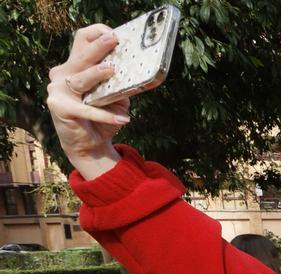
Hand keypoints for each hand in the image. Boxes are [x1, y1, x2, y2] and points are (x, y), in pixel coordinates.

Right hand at [46, 25, 128, 179]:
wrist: (90, 145)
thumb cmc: (102, 118)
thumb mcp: (114, 97)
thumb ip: (118, 84)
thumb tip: (135, 71)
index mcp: (75, 66)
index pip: (82, 42)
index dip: (96, 35)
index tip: (114, 35)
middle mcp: (63, 74)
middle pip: (81, 57)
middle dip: (98, 48)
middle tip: (113, 40)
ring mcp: (58, 90)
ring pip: (81, 78)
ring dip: (96, 74)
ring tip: (112, 70)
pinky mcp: (59, 107)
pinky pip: (87, 109)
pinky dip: (105, 114)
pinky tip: (123, 118)